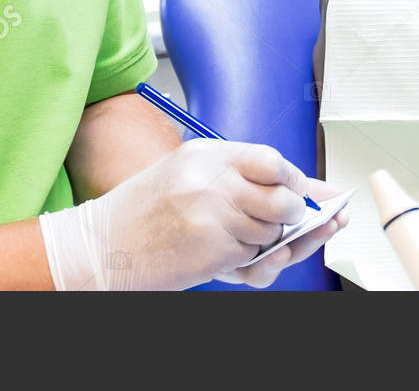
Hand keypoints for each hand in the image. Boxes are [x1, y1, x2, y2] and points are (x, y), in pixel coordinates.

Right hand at [39, 139, 338, 289]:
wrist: (101, 248)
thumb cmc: (145, 213)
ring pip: (271, 234)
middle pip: (284, 200)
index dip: (293, 181)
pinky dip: (245, 263)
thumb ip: (244, 177)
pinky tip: (218, 254)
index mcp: (206, 155)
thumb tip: (317, 192)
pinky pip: (252, 259)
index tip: (298, 193)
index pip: (272, 160)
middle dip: (292, 217)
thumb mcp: (188, 175)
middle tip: (277, 222)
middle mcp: (211, 181)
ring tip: (231, 238)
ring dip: (263, 242)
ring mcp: (212, 217)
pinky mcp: (212, 252)